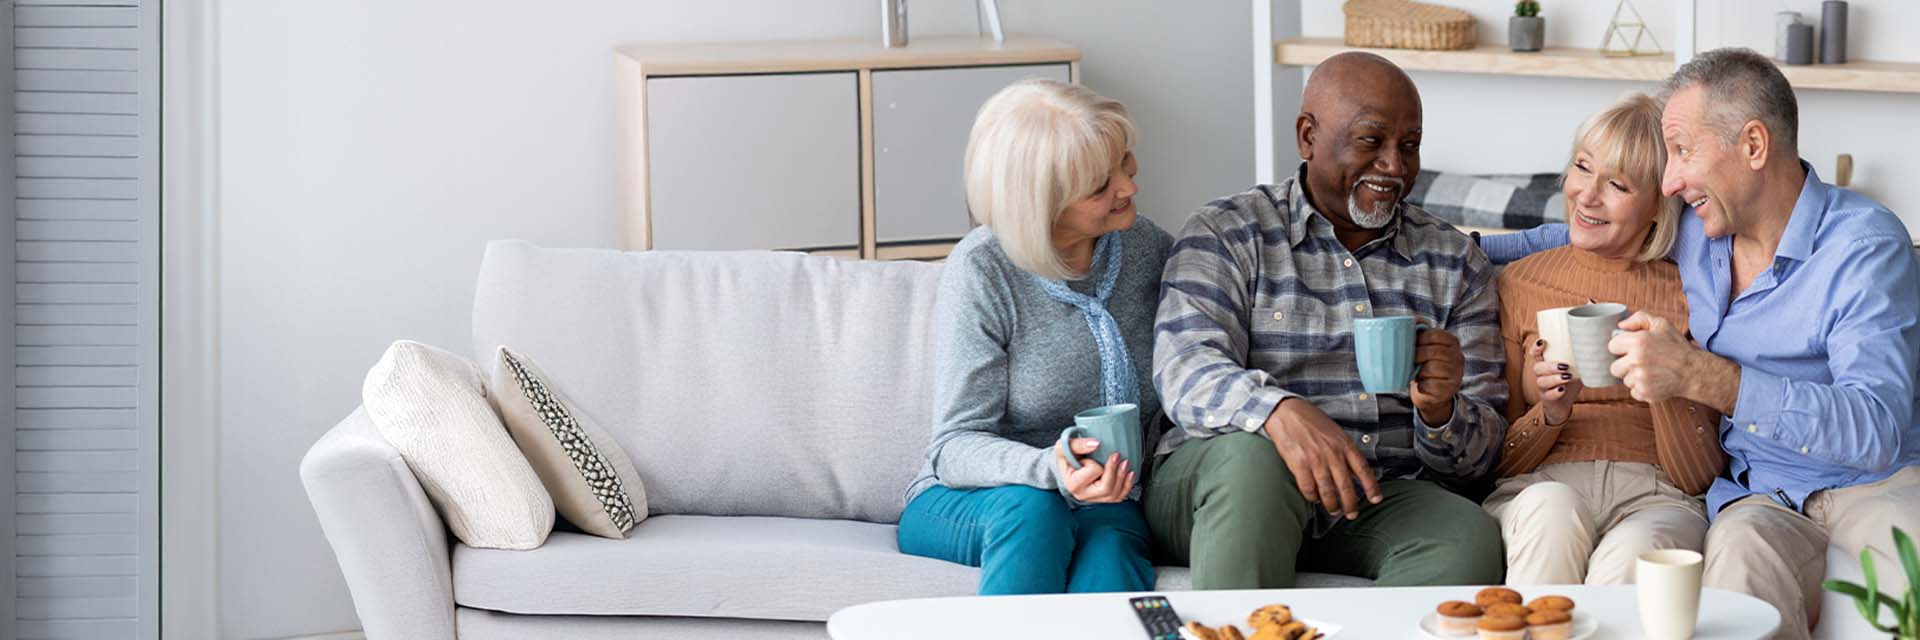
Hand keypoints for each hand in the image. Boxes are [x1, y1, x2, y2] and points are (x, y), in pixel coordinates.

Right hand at [1054, 437, 1134, 503]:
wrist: (1067, 464)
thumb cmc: (1066, 456)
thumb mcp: (1065, 446)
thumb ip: (1078, 444)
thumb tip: (1096, 443)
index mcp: (1073, 483)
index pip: (1093, 473)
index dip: (1095, 463)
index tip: (1090, 457)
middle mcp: (1083, 495)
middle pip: (1106, 489)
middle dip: (1116, 472)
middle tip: (1117, 456)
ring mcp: (1094, 498)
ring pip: (1115, 495)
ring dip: (1123, 478)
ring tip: (1125, 463)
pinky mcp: (1102, 498)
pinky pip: (1119, 497)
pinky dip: (1127, 485)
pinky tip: (1130, 474)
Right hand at [1263, 398, 1381, 519]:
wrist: (1286, 412)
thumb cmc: (1311, 421)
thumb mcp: (1335, 432)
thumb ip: (1344, 450)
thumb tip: (1352, 470)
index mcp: (1344, 444)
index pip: (1363, 470)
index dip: (1371, 487)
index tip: (1376, 499)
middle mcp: (1332, 454)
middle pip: (1346, 486)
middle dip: (1350, 504)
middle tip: (1352, 514)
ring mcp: (1316, 460)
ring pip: (1328, 491)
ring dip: (1332, 505)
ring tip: (1333, 510)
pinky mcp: (1299, 464)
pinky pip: (1308, 488)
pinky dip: (1312, 497)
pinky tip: (1314, 498)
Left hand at [1410, 325, 1464, 424]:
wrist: (1431, 393)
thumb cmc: (1425, 365)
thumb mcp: (1425, 346)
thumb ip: (1420, 332)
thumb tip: (1413, 319)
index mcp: (1452, 343)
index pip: (1436, 335)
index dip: (1421, 339)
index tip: (1413, 344)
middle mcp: (1458, 357)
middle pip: (1434, 352)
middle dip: (1417, 355)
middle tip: (1411, 360)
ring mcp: (1455, 375)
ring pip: (1432, 368)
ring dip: (1419, 371)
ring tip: (1417, 372)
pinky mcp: (1448, 390)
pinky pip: (1431, 385)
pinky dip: (1422, 385)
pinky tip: (1422, 384)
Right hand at [1527, 337, 1581, 424]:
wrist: (1564, 403)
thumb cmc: (1569, 381)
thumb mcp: (1575, 368)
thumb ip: (1580, 359)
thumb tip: (1598, 347)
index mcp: (1546, 363)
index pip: (1536, 354)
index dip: (1536, 347)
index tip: (1543, 342)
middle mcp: (1541, 375)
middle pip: (1538, 368)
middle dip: (1550, 366)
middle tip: (1565, 366)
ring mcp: (1543, 387)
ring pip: (1542, 381)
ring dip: (1554, 378)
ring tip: (1567, 377)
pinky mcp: (1547, 398)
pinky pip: (1548, 395)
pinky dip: (1555, 392)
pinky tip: (1562, 390)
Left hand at [1608, 312, 1700, 402]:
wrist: (1694, 371)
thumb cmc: (1677, 347)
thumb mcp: (1662, 324)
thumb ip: (1639, 318)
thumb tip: (1621, 325)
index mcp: (1637, 342)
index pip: (1612, 346)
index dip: (1621, 347)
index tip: (1631, 349)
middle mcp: (1636, 361)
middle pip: (1614, 367)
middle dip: (1625, 365)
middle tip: (1641, 362)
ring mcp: (1640, 378)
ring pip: (1625, 380)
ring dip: (1634, 377)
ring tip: (1651, 371)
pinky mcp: (1645, 392)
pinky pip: (1633, 392)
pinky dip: (1642, 388)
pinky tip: (1654, 381)